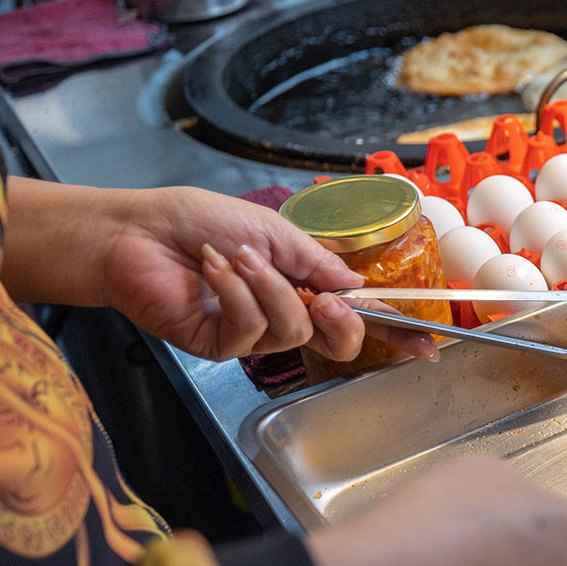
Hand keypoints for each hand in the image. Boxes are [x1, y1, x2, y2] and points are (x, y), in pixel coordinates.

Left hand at [105, 186, 438, 362]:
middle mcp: (280, 315)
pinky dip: (238, 292)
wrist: (139, 230)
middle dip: (342, 321)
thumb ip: (319, 262)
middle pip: (336, 343)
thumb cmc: (199, 220)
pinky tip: (215, 268)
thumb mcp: (275, 232)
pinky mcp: (218, 346)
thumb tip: (358, 284)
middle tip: (329, 300)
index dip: (392, 330)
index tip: (427, 343)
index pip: (355, 315)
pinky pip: (251, 330)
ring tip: (239, 256)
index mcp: (300, 285)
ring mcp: (250, 335)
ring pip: (293, 330)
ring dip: (269, 286)